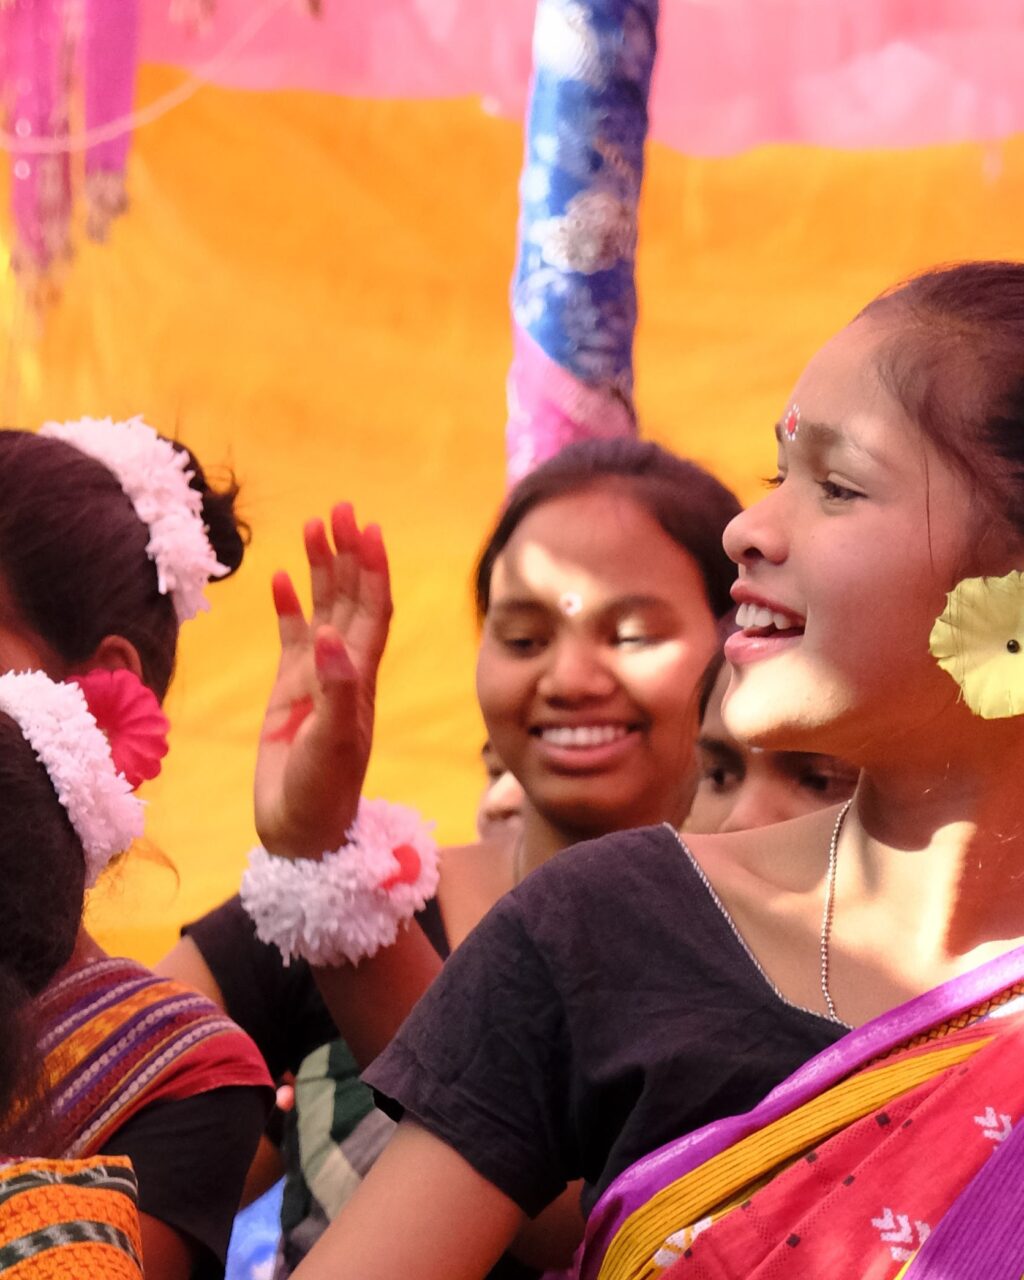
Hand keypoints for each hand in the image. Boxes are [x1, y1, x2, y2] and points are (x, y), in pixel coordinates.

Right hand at [254, 504, 391, 858]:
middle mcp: (344, 670)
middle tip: (340, 508)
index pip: (373, 611)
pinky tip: (280, 579)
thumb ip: (333, 692)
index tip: (368, 529)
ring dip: (320, 571)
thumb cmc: (324, 793)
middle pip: (350, 599)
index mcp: (361, 678)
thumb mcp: (333, 744)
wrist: (300, 831)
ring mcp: (317, 678)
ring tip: (311, 526)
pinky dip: (289, 608)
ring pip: (322, 611)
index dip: (373, 570)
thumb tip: (329, 636)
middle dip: (348, 554)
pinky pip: (291, 638)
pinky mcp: (289, 692)